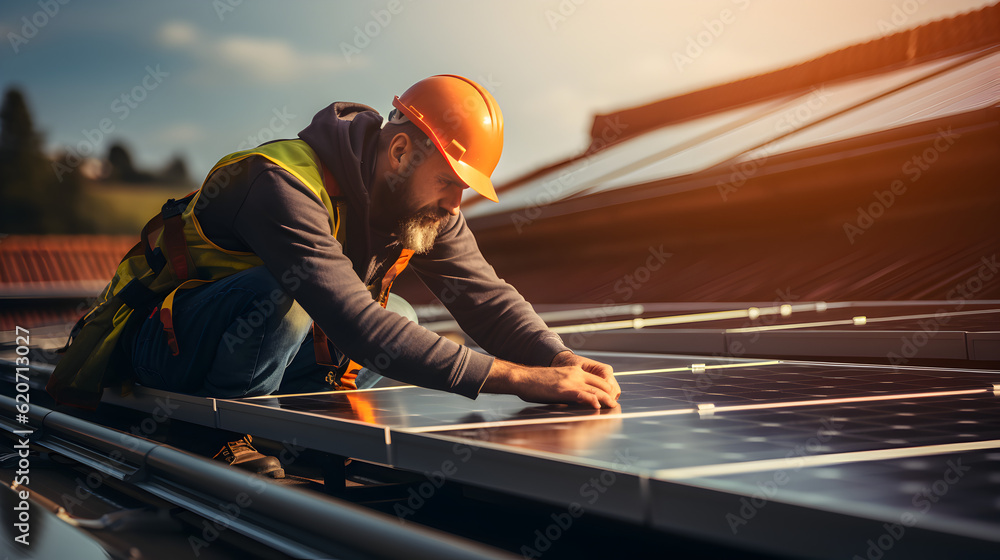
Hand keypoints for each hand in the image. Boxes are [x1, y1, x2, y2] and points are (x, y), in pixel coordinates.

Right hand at [482, 352, 619, 408]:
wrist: (522, 378)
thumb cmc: (536, 382)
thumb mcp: (557, 381)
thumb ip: (569, 388)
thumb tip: (577, 400)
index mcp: (574, 370)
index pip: (597, 379)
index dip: (606, 389)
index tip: (611, 398)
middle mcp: (575, 374)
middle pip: (600, 383)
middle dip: (609, 394)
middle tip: (615, 404)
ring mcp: (571, 381)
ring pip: (595, 389)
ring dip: (606, 399)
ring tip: (613, 406)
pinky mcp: (564, 389)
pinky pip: (583, 394)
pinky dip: (592, 400)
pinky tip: (597, 406)